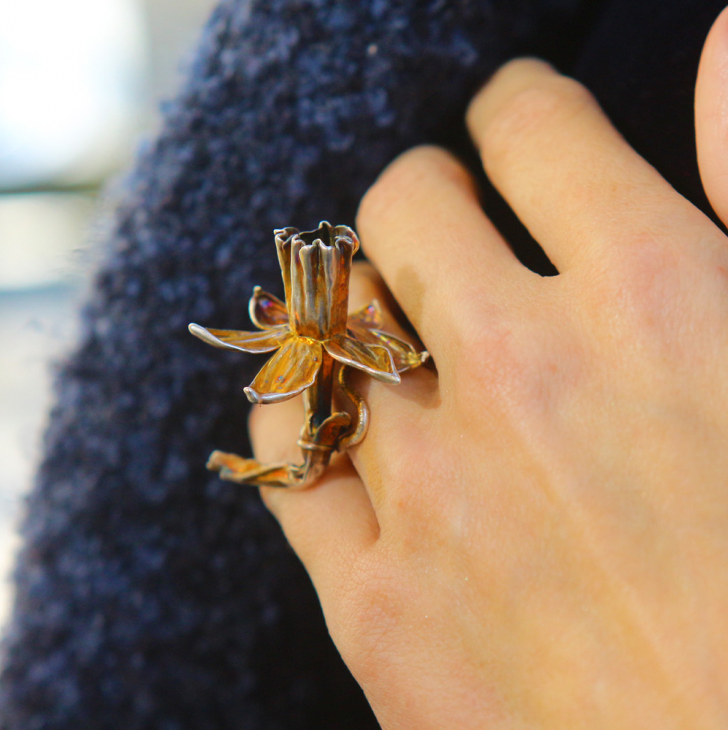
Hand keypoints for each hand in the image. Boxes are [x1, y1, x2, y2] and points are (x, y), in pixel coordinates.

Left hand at [251, 8, 727, 728]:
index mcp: (654, 307)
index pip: (536, 135)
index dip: (522, 108)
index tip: (517, 115)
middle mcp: (523, 385)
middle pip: (407, 210)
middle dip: (423, 191)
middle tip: (445, 209)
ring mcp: (434, 501)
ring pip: (329, 332)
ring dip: (353, 303)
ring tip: (384, 314)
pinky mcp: (382, 612)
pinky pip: (286, 465)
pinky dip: (291, 417)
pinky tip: (318, 413)